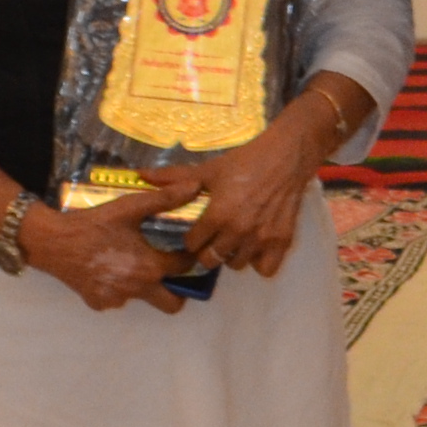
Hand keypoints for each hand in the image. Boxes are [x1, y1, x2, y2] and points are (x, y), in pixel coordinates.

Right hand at [21, 185, 189, 314]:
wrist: (52, 242)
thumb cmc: (94, 223)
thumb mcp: (130, 207)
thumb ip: (165, 199)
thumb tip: (195, 186)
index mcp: (150, 267)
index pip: (184, 268)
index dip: (188, 257)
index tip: (184, 250)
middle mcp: (137, 289)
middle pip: (172, 304)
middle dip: (178, 291)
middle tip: (170, 272)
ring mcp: (117, 300)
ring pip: (142, 299)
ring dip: (142, 284)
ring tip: (129, 261)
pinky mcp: (99, 303)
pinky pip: (117, 299)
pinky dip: (117, 286)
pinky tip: (106, 267)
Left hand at [147, 107, 332, 277]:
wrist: (286, 156)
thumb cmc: (245, 161)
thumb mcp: (209, 168)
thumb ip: (175, 177)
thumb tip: (140, 175)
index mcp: (217, 215)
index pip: (192, 244)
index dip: (191, 238)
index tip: (197, 231)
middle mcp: (238, 231)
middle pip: (211, 260)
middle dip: (208, 251)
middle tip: (213, 239)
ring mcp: (261, 239)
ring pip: (236, 265)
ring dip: (232, 256)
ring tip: (234, 240)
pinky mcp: (281, 242)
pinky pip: (265, 269)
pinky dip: (258, 262)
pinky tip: (255, 247)